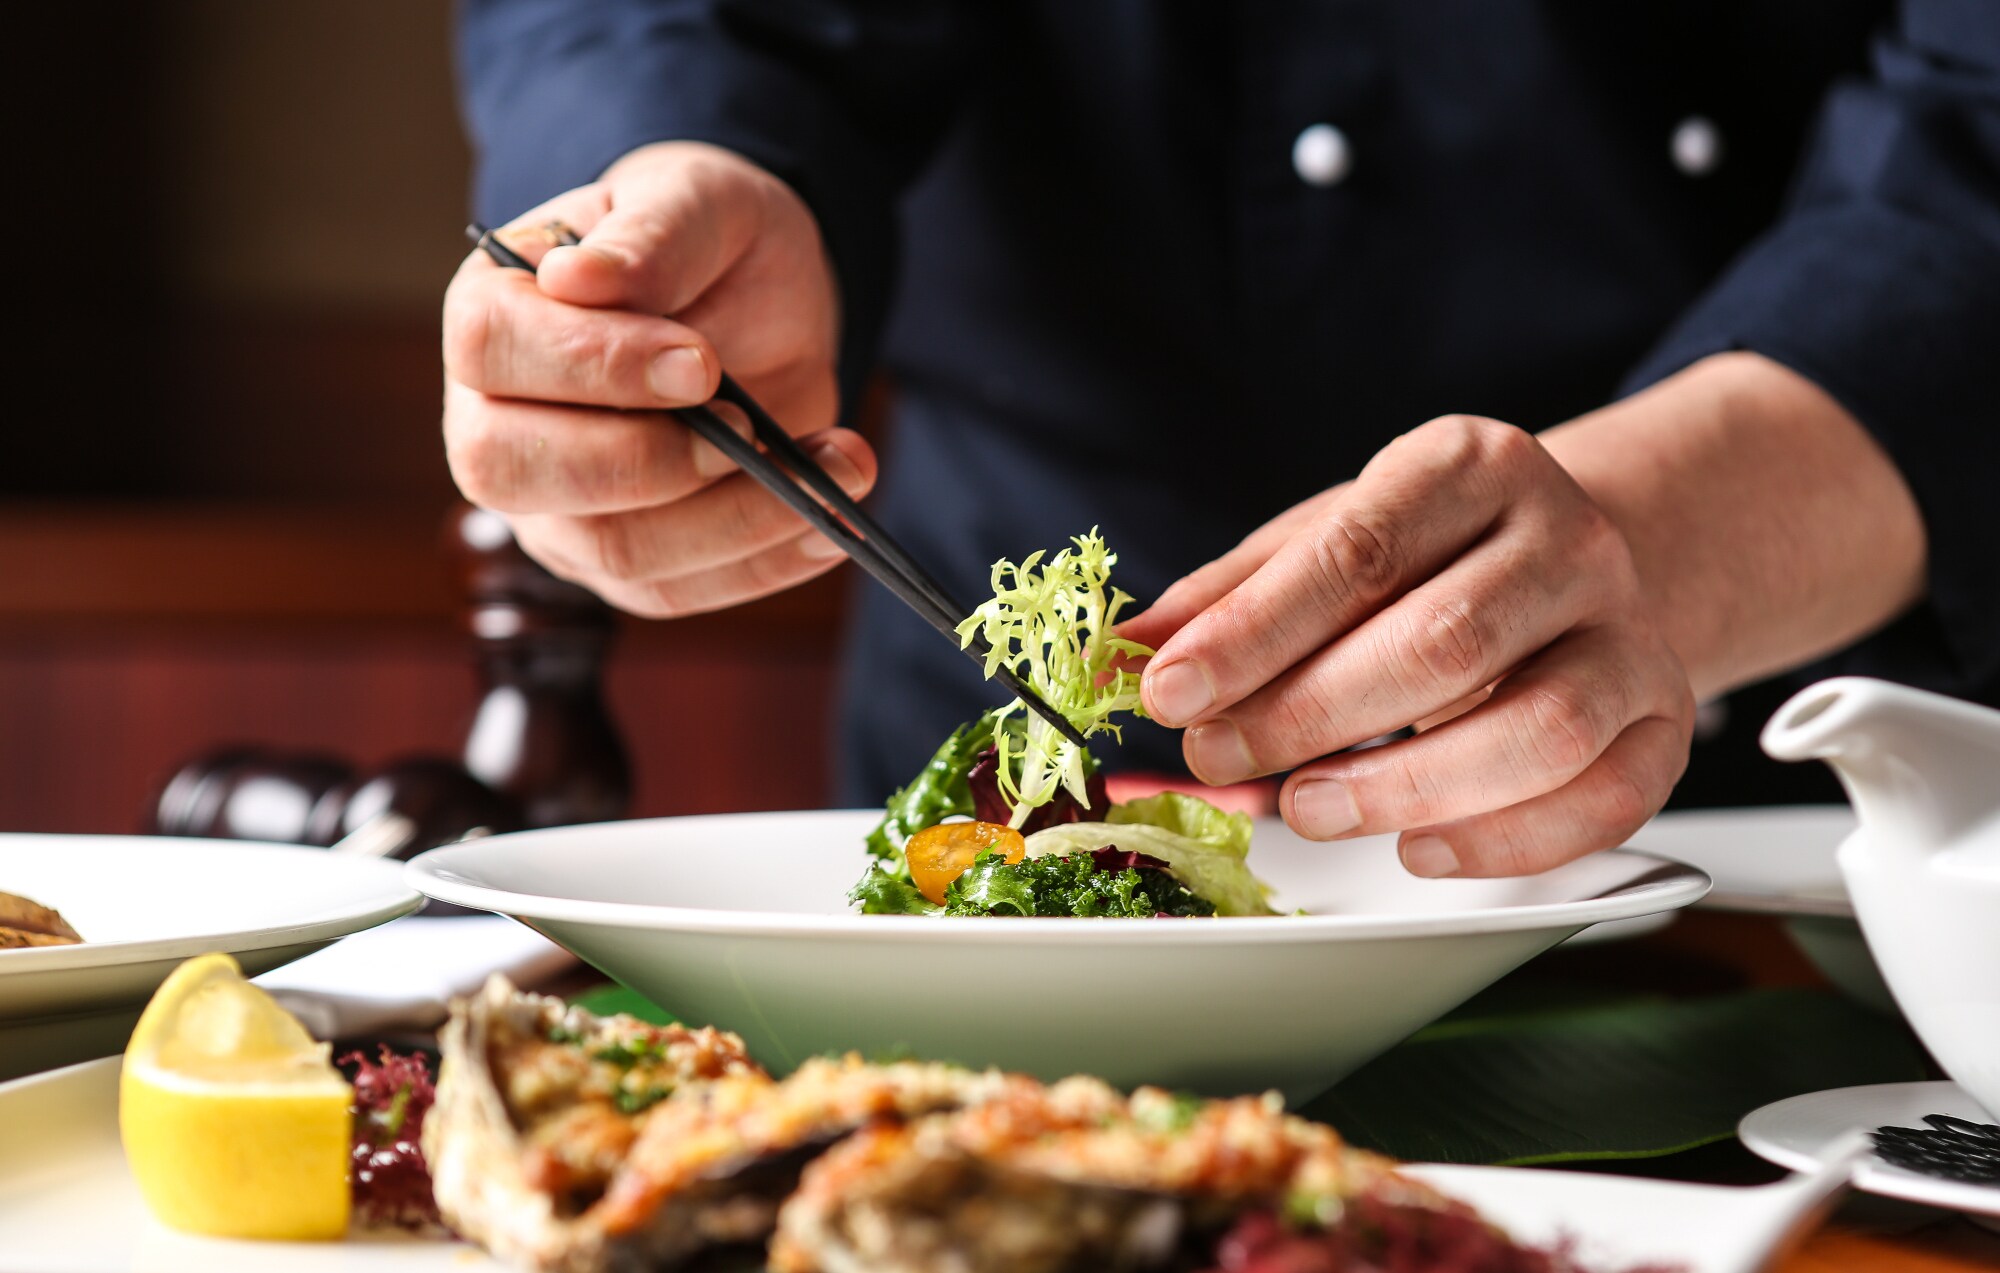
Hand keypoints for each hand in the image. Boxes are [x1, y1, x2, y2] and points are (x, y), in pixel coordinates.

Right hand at [441, 142, 874, 615]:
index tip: (702, 363)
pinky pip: (682, 590)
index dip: (594, 365)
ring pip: (614, 550)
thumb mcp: (698, 200)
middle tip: (752, 427)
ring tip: (837, 466)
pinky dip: (766, 563)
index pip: (492, 351)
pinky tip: (832, 522)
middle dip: (648, 461)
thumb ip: (651, 236)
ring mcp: (553, 508)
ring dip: (737, 519)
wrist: (759, 302)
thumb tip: (576, 280)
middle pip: (514, 471)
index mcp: (492, 315)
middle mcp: (497, 423)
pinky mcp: (623, 564)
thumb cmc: (707, 242)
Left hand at [1119, 415, 1695, 877]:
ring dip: (1405, 787)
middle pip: (1443, 642)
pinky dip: (1508, 841)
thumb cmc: (1427, 555)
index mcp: (1470, 466)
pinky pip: (1607, 799)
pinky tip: (1420, 848)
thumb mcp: (1324, 540)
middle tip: (1217, 756)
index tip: (1167, 690)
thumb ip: (1231, 597)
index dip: (1253, 632)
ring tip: (1305, 808)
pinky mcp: (1663, 719)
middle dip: (1309, 714)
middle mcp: (1567, 539)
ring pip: (1539, 728)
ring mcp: (1628, 631)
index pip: (1356, 551)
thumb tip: (1128, 655)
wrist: (1568, 555)